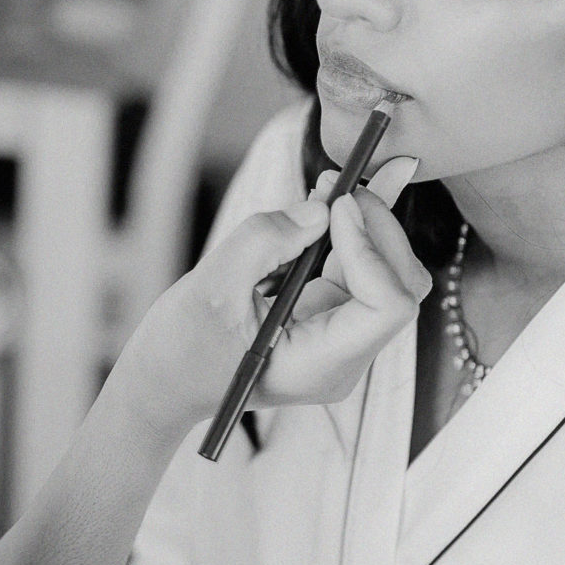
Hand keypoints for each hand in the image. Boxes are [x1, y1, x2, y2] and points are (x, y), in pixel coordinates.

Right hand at [110, 156, 426, 430]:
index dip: (371, 250)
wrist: (164, 382)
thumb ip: (265, 241)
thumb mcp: (210, 288)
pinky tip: (326, 203)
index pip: (386, 306)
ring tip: (331, 183)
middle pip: (400, 286)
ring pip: (387, 274)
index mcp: (320, 364)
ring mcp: (339, 339)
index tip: (336, 207)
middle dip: (378, 228)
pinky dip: (348, 232)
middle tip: (341, 182)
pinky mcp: (328, 319)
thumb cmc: (181, 349)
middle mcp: (342, 356)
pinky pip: (358, 271)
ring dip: (366, 223)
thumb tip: (319, 208)